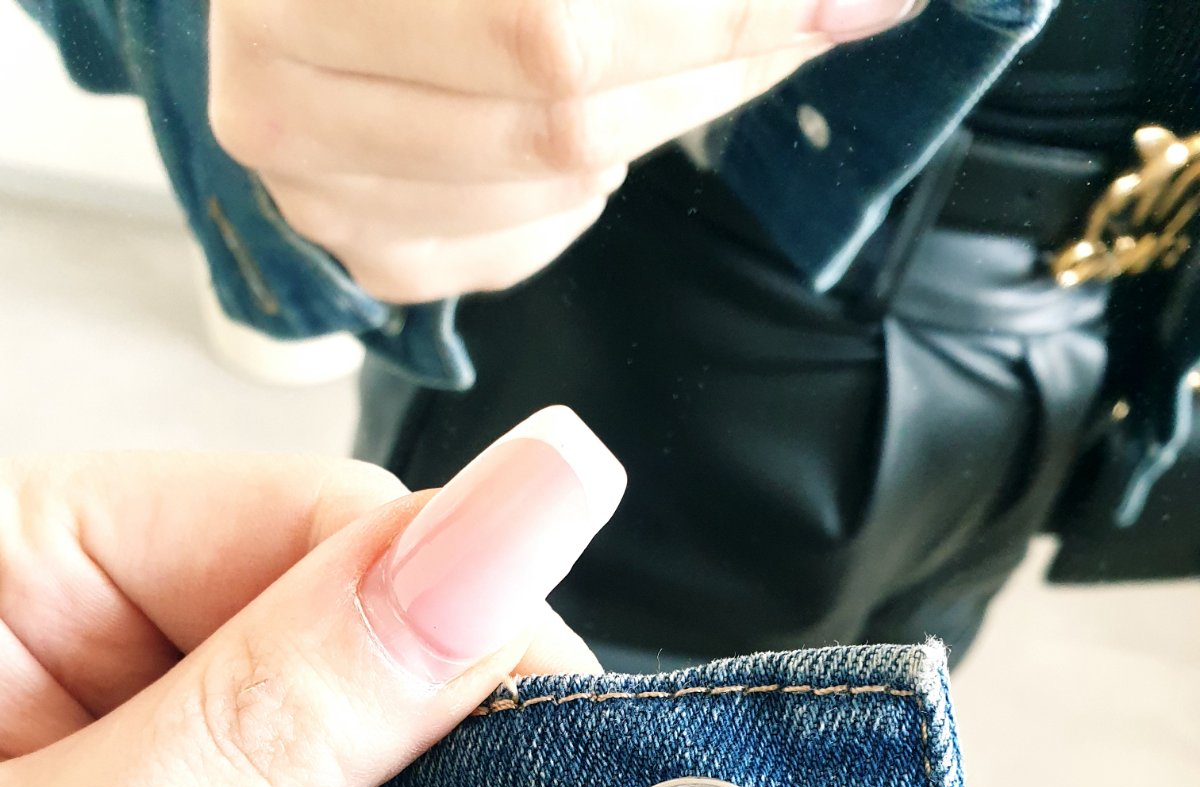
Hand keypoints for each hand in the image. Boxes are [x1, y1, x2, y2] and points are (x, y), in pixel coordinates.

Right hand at [208, 0, 922, 303]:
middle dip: (711, 69)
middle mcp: (278, 87)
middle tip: (800, 22)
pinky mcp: (353, 252)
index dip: (709, 16)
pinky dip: (576, 195)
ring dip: (645, 126)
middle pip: (564, 118)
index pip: (550, 31)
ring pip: (552, 189)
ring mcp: (310, 189)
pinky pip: (517, 246)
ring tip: (657, 60)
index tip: (832, 0)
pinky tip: (570, 138)